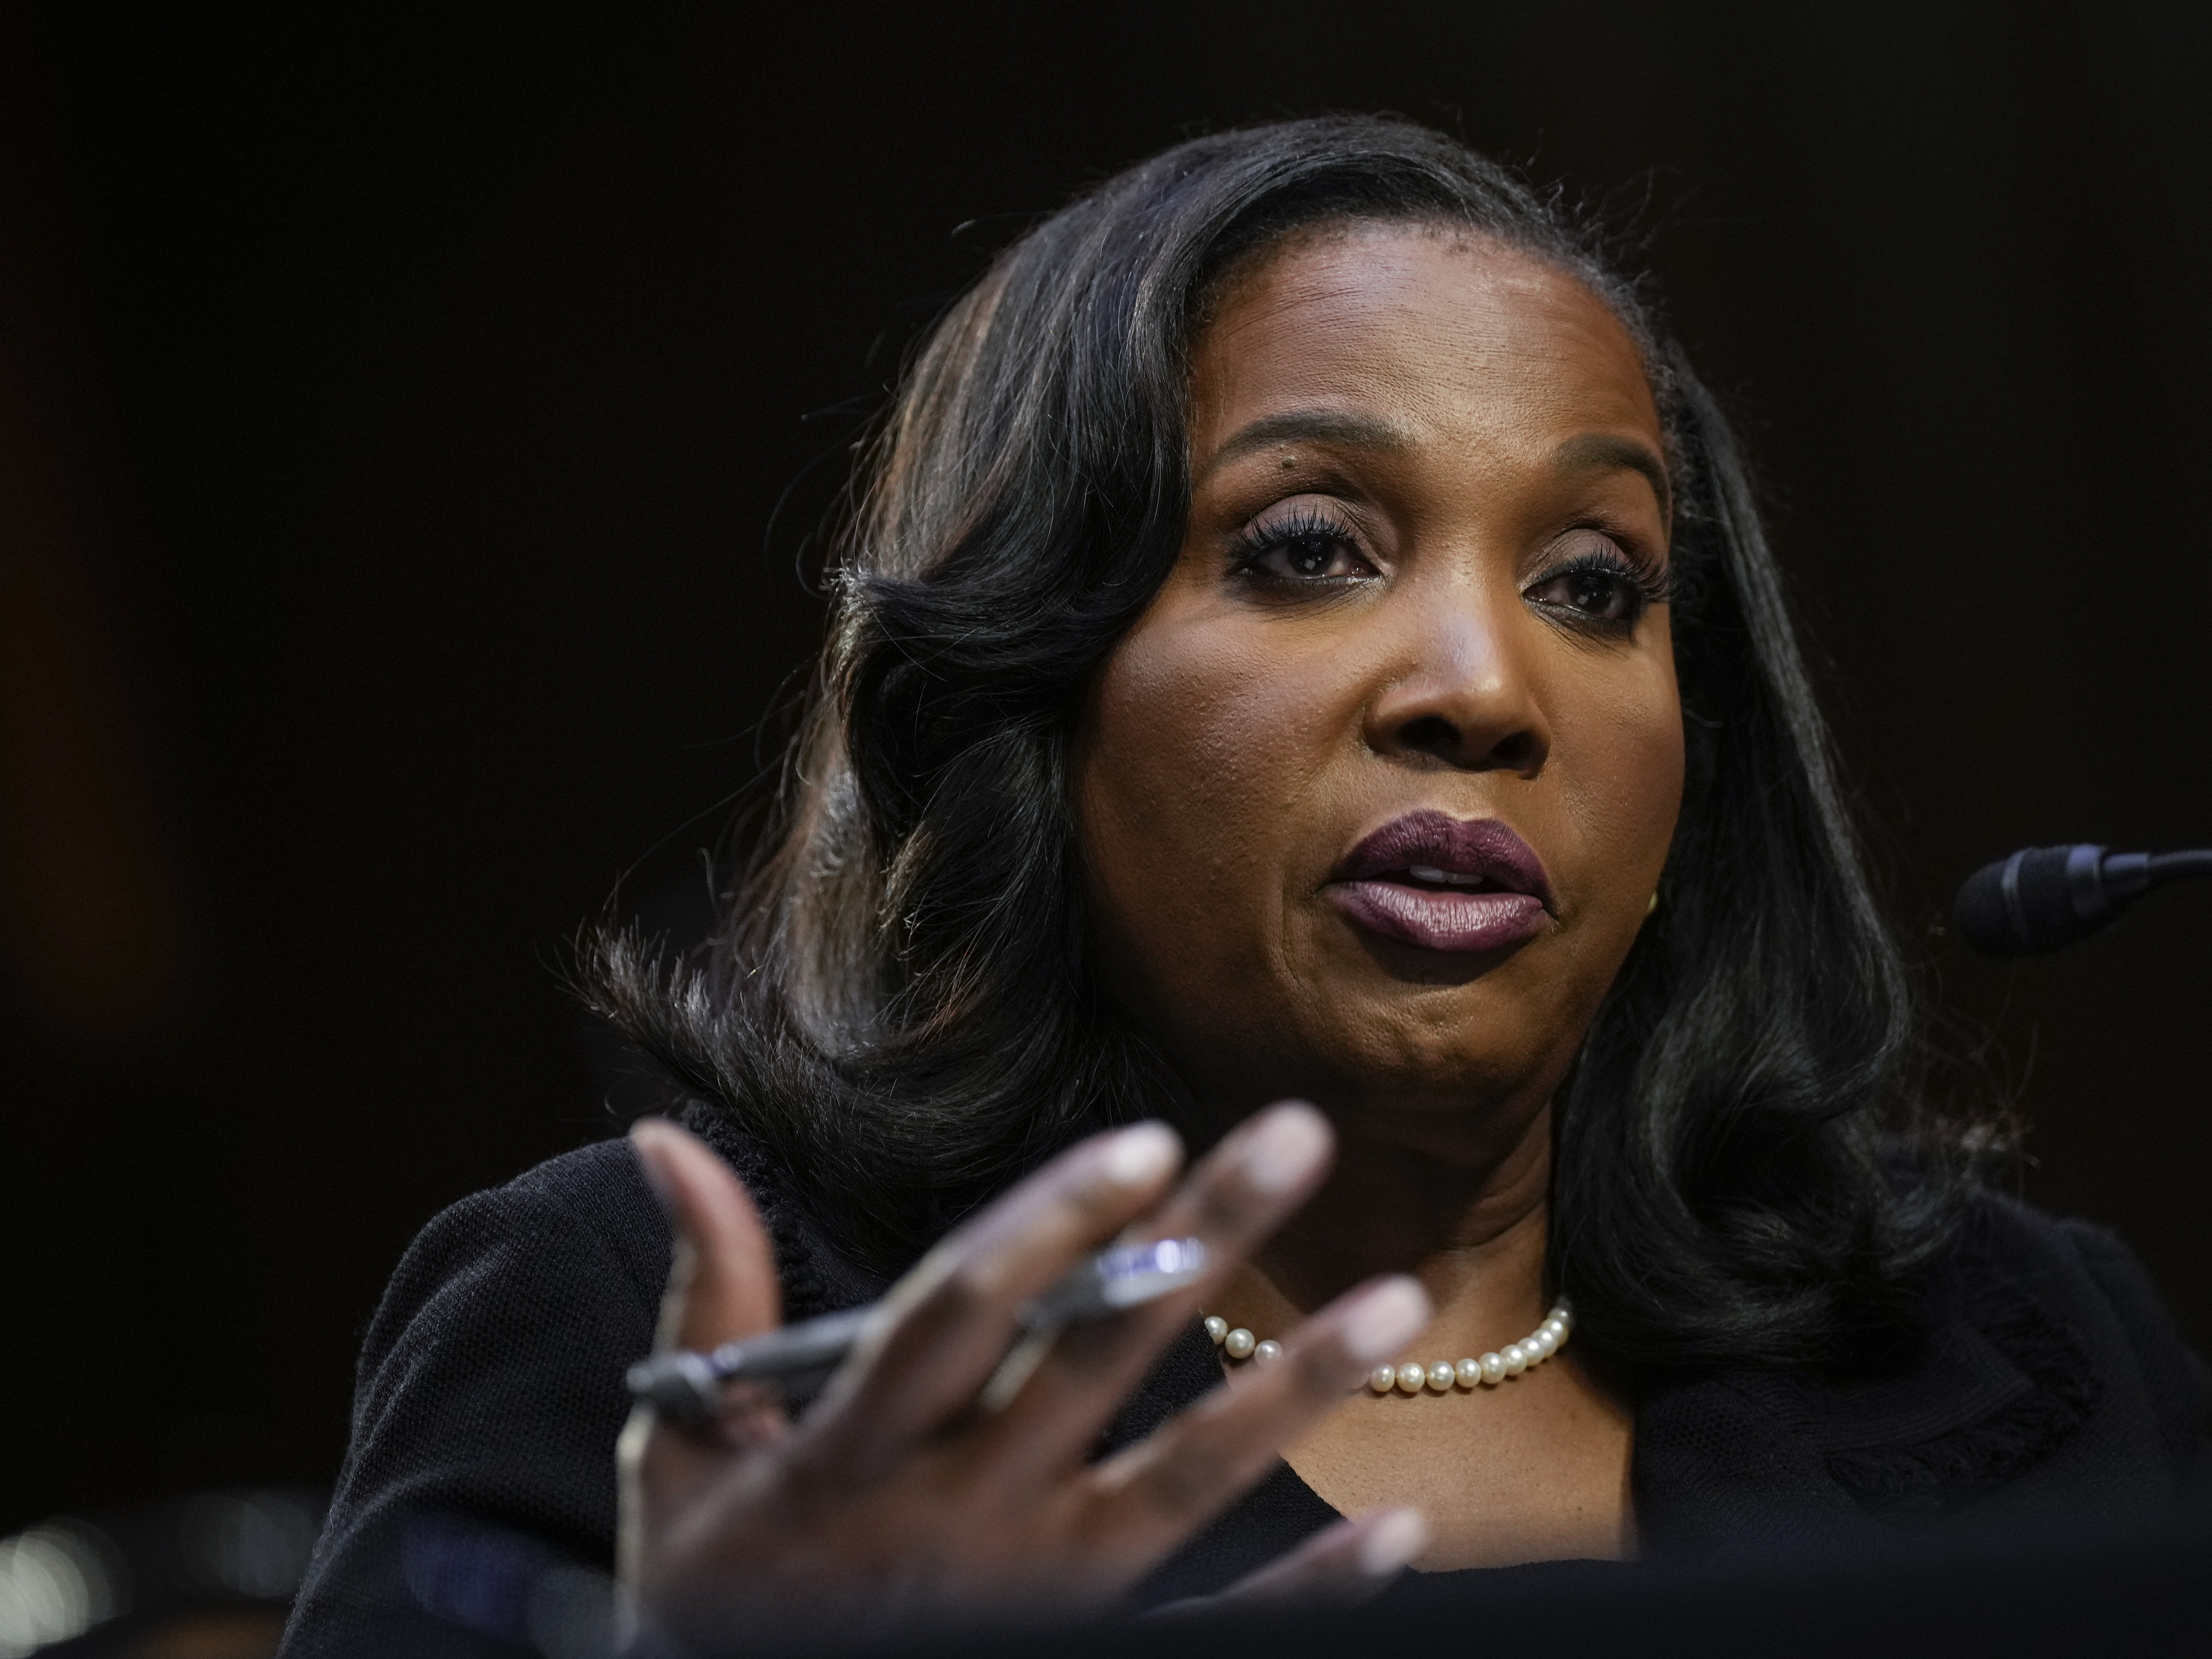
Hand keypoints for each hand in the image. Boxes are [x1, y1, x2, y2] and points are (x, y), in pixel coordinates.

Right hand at [619, 1104, 1431, 1643]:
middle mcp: (956, 1517)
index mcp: (855, 1452)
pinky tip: (1408, 1532)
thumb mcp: (681, 1446)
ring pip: (1180, 1486)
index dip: (1049, 1226)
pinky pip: (1209, 1629)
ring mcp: (1030, 1597)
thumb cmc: (704, 1588)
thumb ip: (706, 1288)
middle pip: (1094, 1363)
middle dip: (1198, 1243)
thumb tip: (668, 1139)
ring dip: (1292, 1394)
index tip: (1144, 1140)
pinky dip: (1311, 1591)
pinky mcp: (1075, 1655)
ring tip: (1401, 1304)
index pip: (962, 1315)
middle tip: (1299, 1137)